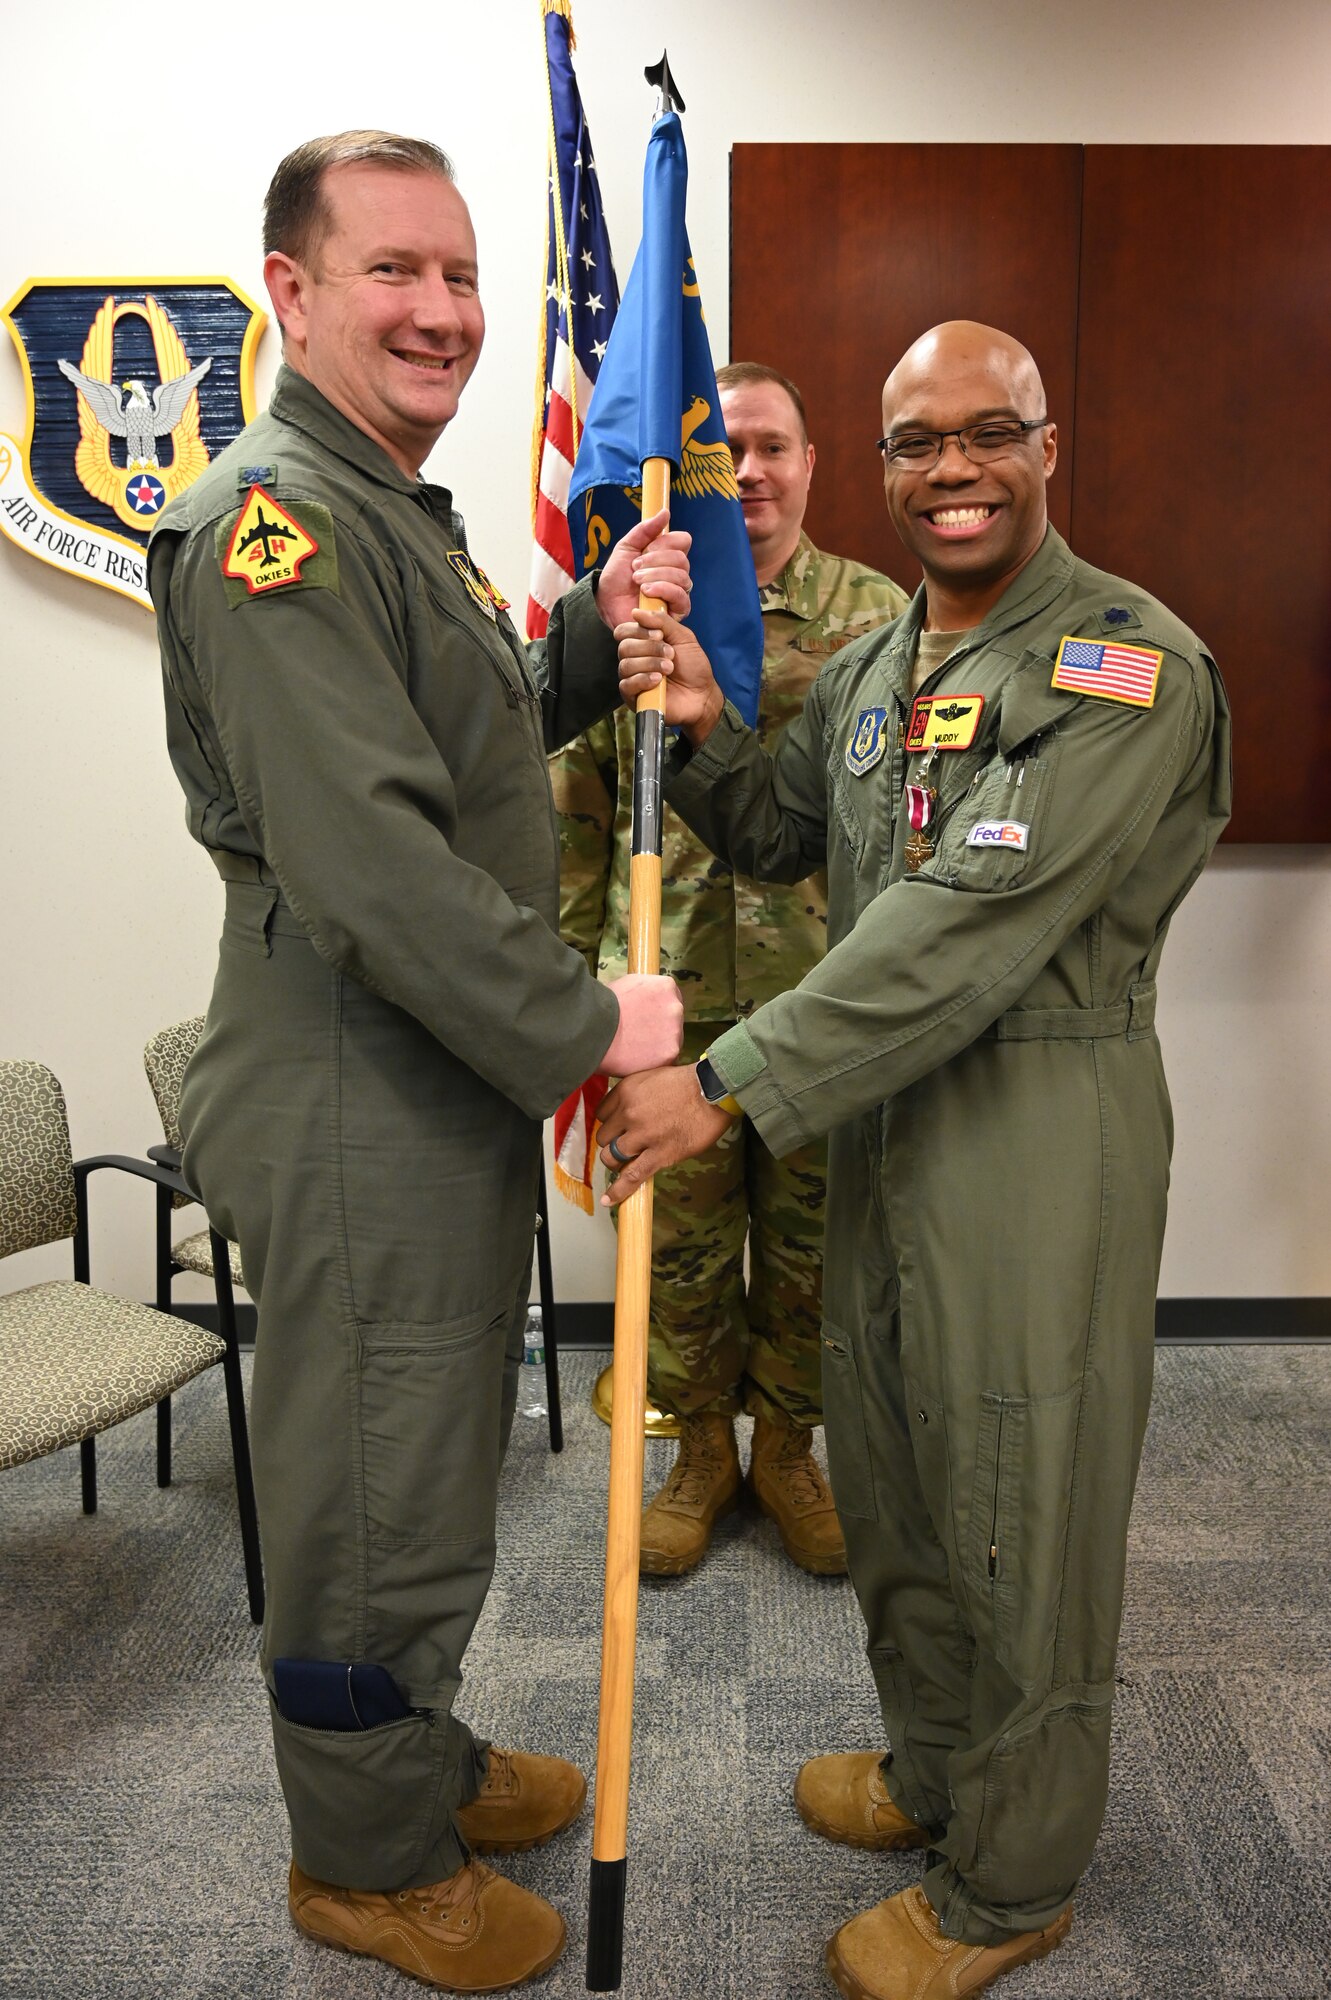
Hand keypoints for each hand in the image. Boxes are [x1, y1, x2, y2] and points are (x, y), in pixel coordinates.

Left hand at [596, 509, 691, 628]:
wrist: (605, 602)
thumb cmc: (617, 576)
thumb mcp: (627, 547)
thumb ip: (645, 529)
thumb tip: (665, 512)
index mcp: (668, 556)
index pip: (683, 541)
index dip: (665, 543)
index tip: (645, 549)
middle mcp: (677, 573)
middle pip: (682, 559)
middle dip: (655, 561)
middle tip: (635, 568)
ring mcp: (679, 593)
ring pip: (681, 577)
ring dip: (656, 576)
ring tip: (637, 581)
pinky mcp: (677, 612)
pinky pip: (681, 597)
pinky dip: (663, 590)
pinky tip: (646, 592)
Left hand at [597, 1066, 736, 1205]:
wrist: (715, 1090)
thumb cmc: (689, 1082)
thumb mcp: (652, 1075)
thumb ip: (635, 1092)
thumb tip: (627, 1107)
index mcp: (626, 1091)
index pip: (601, 1114)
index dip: (610, 1123)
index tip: (617, 1128)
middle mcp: (629, 1113)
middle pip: (604, 1138)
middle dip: (612, 1142)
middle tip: (627, 1144)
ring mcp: (643, 1135)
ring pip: (612, 1157)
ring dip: (617, 1162)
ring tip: (627, 1162)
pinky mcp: (659, 1154)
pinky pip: (632, 1176)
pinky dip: (619, 1190)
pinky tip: (608, 1199)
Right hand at [599, 973, 683, 1075]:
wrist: (593, 1027)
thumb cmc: (603, 1005)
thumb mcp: (626, 984)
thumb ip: (644, 992)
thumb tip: (643, 1001)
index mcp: (666, 987)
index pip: (670, 999)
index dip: (657, 1010)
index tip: (646, 1019)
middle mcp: (676, 1007)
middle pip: (673, 1021)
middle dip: (659, 1028)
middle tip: (638, 1035)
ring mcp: (675, 1031)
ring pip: (671, 1041)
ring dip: (657, 1046)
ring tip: (635, 1049)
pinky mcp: (670, 1053)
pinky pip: (665, 1060)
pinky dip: (653, 1062)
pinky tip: (637, 1059)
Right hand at [616, 607, 724, 743]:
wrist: (702, 694)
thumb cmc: (693, 667)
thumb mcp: (683, 637)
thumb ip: (662, 621)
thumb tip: (637, 612)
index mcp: (643, 643)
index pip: (624, 631)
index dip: (638, 630)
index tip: (659, 634)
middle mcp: (635, 659)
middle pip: (624, 647)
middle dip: (649, 648)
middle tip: (670, 654)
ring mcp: (632, 678)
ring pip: (626, 665)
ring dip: (650, 664)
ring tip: (669, 668)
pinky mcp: (633, 697)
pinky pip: (626, 685)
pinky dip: (643, 679)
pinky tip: (658, 680)